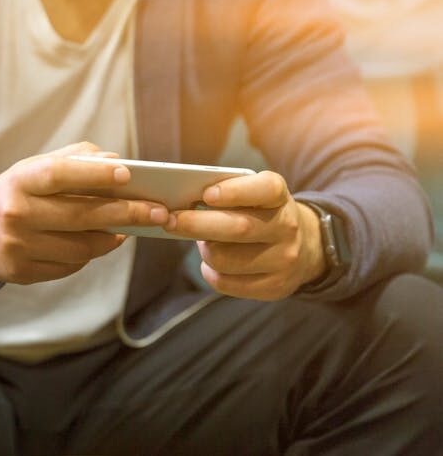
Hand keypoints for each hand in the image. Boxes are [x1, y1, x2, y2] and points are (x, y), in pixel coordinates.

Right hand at [0, 142, 168, 284]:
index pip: (60, 175)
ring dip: (110, 239)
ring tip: (125, 229)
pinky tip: (96, 244)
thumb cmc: (16, 192)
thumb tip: (117, 162)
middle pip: (80, 216)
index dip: (95, 175)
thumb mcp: (35, 168)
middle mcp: (15, 214)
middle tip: (158, 212)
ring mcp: (17, 247)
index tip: (128, 174)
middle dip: (125, 213)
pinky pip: (69, 267)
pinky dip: (89, 255)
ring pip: (80, 248)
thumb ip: (75, 160)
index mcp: (19, 181)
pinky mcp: (20, 273)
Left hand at [163, 171, 326, 299]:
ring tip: (203, 243)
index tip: (207, 195)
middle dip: (197, 224)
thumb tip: (181, 204)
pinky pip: (228, 283)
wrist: (304, 247)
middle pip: (238, 228)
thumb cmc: (260, 214)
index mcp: (279, 196)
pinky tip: (211, 265)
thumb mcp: (254, 196)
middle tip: (170, 221)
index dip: (235, 192)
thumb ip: (225, 194)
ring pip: (227, 259)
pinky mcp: (276, 286)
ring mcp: (285, 259)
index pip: (264, 189)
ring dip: (204, 251)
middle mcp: (287, 226)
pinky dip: (210, 273)